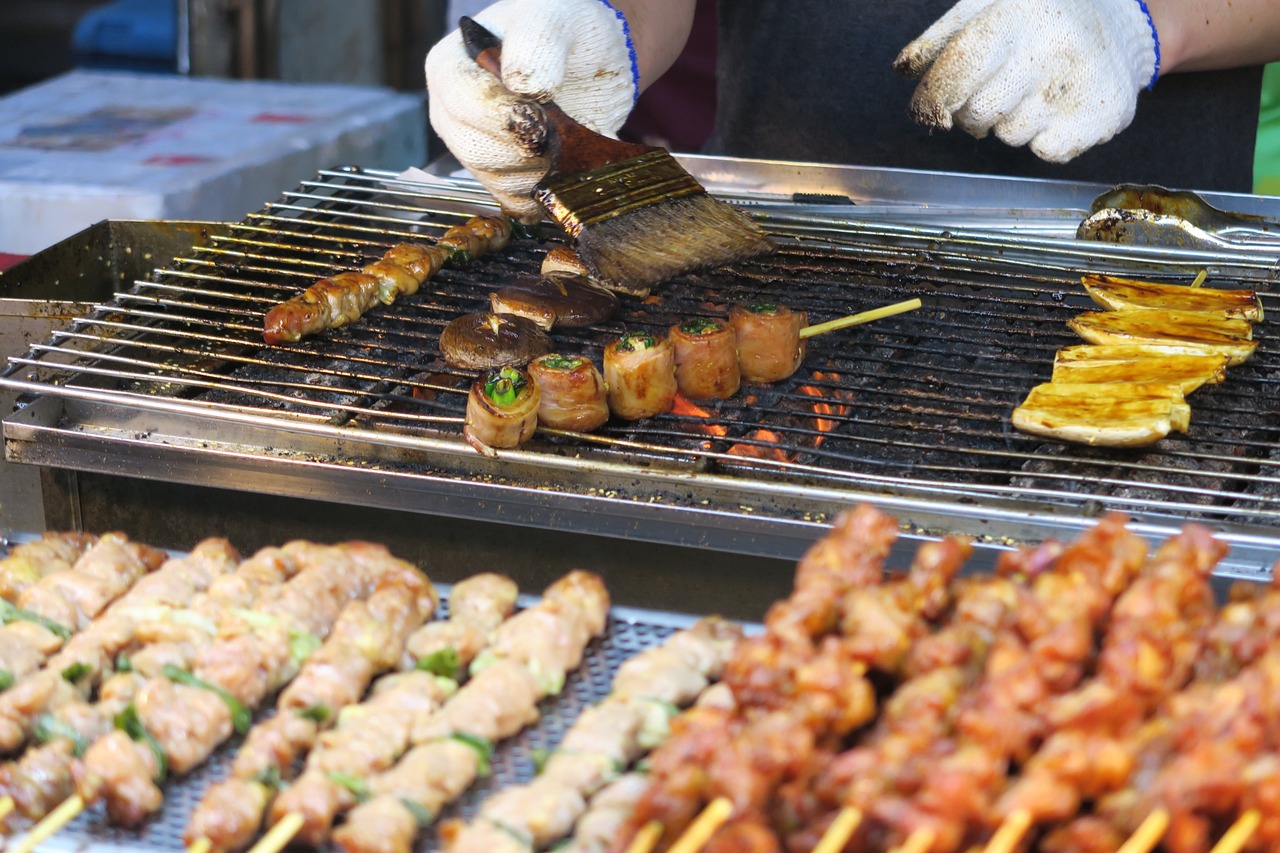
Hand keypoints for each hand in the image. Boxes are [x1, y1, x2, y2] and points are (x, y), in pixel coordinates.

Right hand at [426, 0, 637, 220]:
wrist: (585, 60)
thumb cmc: (559, 30)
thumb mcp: (550, 18)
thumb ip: (536, 44)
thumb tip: (525, 87)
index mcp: (449, 68)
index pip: (461, 102)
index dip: (502, 115)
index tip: (540, 115)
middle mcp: (453, 115)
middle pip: (476, 150)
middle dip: (525, 148)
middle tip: (560, 130)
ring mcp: (476, 150)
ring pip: (499, 181)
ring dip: (541, 171)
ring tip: (568, 143)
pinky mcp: (504, 178)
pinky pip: (518, 202)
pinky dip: (547, 193)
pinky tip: (569, 171)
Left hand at [895, 0, 1158, 162]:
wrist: (1120, 18)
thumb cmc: (1036, 15)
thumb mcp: (987, 6)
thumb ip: (941, 39)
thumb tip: (904, 72)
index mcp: (1018, 15)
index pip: (960, 68)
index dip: (932, 98)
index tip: (926, 110)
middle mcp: (1053, 47)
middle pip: (978, 113)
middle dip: (969, 113)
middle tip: (988, 93)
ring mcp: (1081, 83)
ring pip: (1010, 136)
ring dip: (1008, 122)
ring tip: (1030, 91)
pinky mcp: (1106, 115)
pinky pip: (1046, 151)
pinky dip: (1042, 139)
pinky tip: (1054, 110)